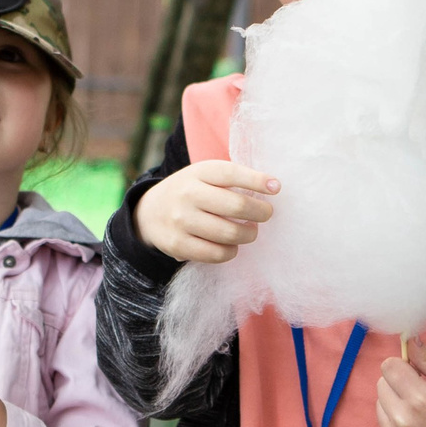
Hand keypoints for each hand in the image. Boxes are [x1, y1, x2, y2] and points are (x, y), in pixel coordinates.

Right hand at [137, 162, 276, 263]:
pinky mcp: (178, 244)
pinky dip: (231, 251)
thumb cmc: (191, 191)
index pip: (231, 174)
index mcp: (198, 172)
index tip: (276, 187)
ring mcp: (181, 220)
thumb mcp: (204, 175)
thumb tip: (273, 187)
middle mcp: (188, 194)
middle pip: (236, 206)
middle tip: (265, 214)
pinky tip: (232, 245)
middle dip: (260, 212)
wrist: (149, 211)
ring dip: (248, 234)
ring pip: (229, 233)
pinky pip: (216, 254)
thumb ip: (232, 179)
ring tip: (250, 231)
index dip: (256, 180)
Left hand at [377, 342, 425, 426]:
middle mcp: (402, 420)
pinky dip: (393, 425)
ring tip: (418, 413)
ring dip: (394, 404)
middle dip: (397, 384)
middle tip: (420, 395)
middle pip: (381, 384)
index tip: (416, 374)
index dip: (402, 366)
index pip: (388, 366)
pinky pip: (381, 426)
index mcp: (419, 398)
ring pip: (379, 405)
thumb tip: (408, 340)